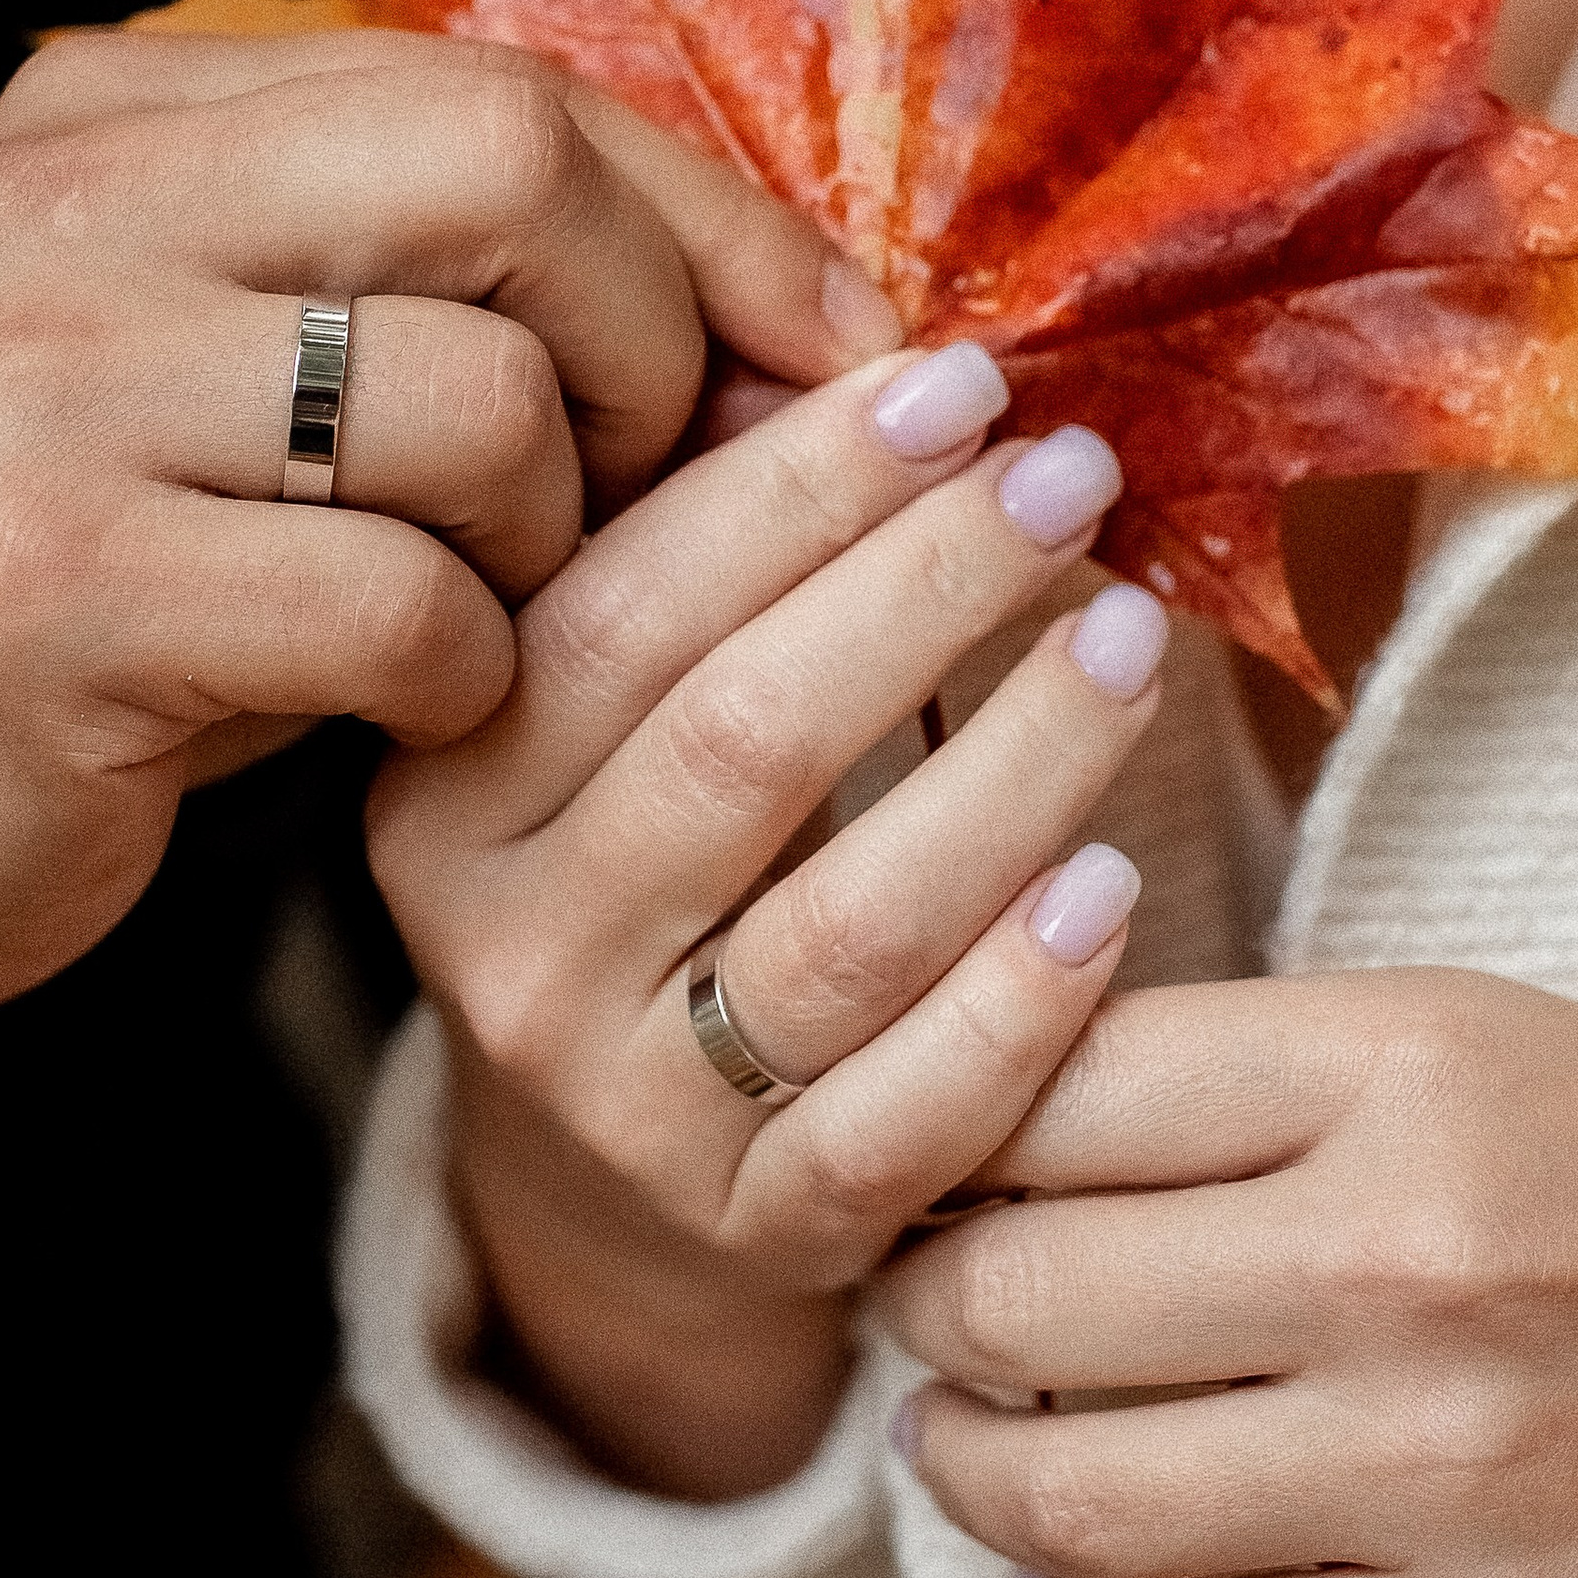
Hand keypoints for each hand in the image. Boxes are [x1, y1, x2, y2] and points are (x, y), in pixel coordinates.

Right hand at [0, 27, 888, 1045]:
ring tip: (485, 604)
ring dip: (553, 538)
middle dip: (647, 344)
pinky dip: (464, 677)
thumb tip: (827, 319)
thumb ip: (470, 285)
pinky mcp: (60, 584)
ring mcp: (50, 385)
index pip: (506, 85)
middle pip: (509, 170)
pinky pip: (404, 604)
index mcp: (124, 102)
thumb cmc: (118, 578)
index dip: (709, 220)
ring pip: (481, 400)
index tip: (842, 346)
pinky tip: (403, 704)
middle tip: (639, 485)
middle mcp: (72, 201)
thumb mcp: (267, 374)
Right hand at [369, 337, 1178, 1498]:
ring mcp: (627, 1105)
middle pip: (740, 744)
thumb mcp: (616, 705)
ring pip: (847, 925)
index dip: (805, 483)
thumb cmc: (659, 862)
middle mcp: (506, 952)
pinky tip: (1113, 884)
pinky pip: (911, 1113)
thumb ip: (704, 540)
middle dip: (927, 587)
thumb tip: (882, 354)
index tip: (963, 381)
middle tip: (1073, 476)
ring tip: (1131, 636)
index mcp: (446, 781)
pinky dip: (1024, 997)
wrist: (619, 1179)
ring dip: (1016, 765)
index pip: (626, 603)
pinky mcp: (758, 1223)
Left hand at [881, 967, 1577, 1577]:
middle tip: (922, 1311)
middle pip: (1008, 1302)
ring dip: (968, 1478)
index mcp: (1401, 1069)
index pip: (1042, 1096)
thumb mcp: (1460, 1037)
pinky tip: (1087, 1573)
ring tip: (972, 1443)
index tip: (933, 1169)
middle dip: (918, 1313)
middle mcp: (1408, 1262)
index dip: (940, 1140)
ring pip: (1064, 1502)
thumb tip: (958, 1146)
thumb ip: (1218, 1075)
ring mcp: (1443, 1474)